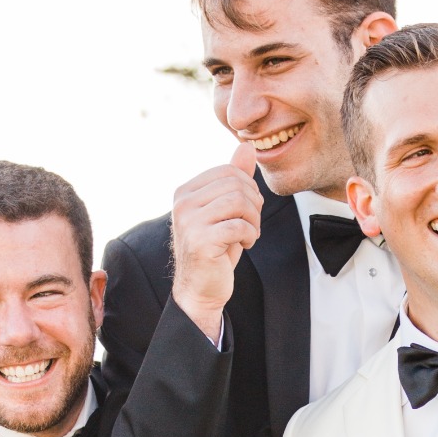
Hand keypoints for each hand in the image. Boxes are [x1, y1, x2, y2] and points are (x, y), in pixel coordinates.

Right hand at [170, 142, 262, 342]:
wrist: (201, 289)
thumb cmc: (215, 249)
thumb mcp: (227, 211)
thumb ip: (235, 179)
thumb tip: (247, 147)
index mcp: (185, 192)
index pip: (228, 171)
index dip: (249, 187)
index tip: (250, 209)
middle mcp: (183, 203)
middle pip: (236, 184)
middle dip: (254, 204)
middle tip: (252, 224)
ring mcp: (189, 222)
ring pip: (239, 201)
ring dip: (254, 219)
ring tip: (250, 234)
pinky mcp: (200, 241)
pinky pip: (239, 226)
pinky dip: (250, 235)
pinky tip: (245, 244)